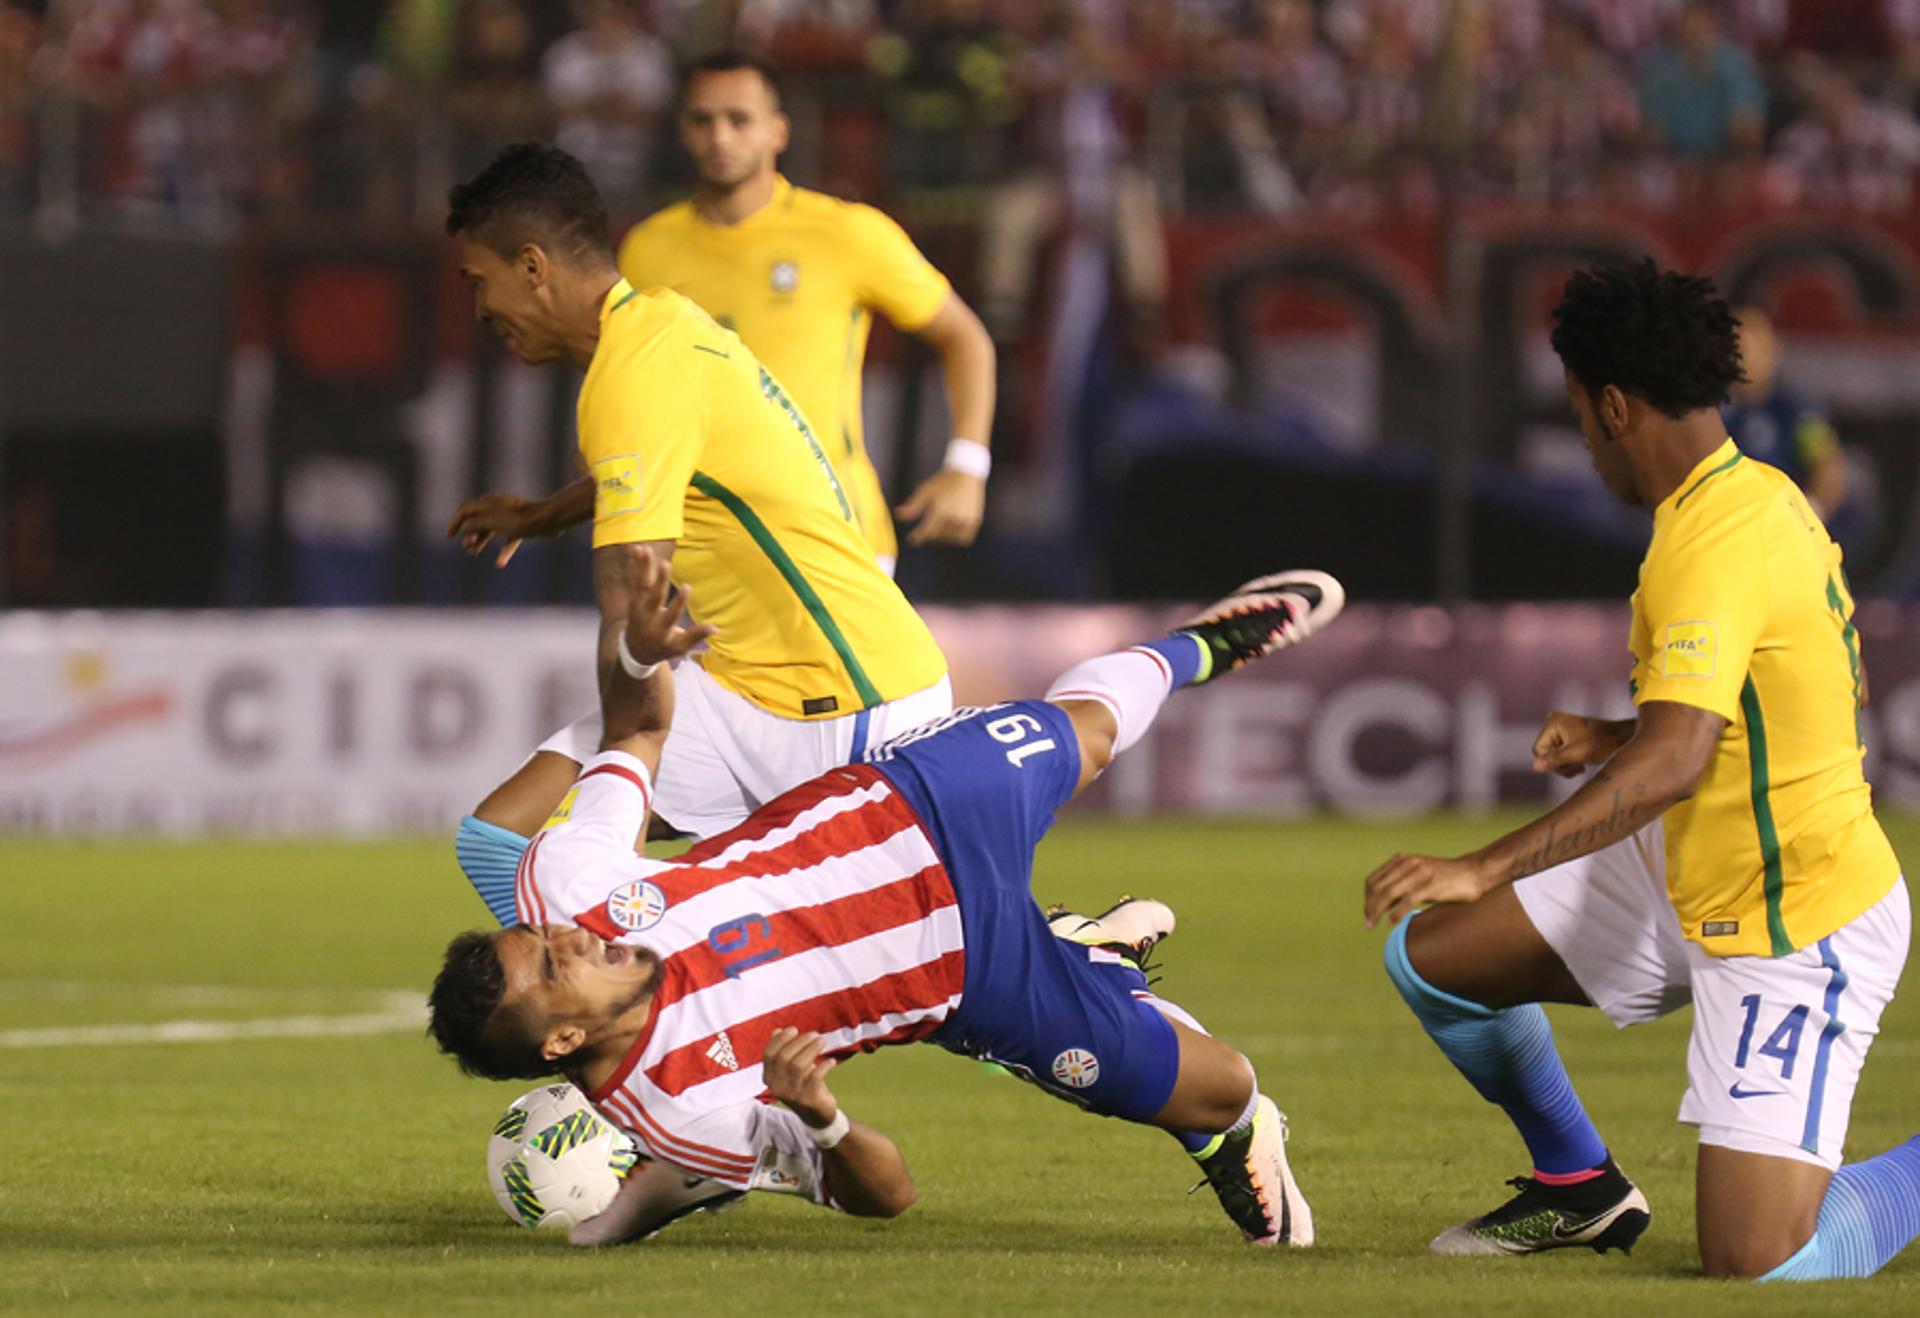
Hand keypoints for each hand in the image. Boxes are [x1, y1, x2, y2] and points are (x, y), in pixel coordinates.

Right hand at [446, 492, 556, 566]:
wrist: (549, 519)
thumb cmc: (520, 520)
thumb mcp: (491, 522)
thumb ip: (474, 523)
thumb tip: (464, 527)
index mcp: (489, 502)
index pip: (465, 509)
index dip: (455, 522)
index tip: (449, 537)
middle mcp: (498, 507)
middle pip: (477, 519)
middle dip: (469, 534)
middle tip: (468, 548)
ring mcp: (511, 516)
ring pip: (491, 529)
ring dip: (481, 541)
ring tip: (474, 552)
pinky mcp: (523, 526)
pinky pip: (509, 538)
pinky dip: (503, 550)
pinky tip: (499, 563)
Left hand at [620, 545, 714, 665]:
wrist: (634, 651)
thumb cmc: (663, 647)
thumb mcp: (680, 647)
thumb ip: (696, 636)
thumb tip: (716, 629)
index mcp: (661, 629)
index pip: (671, 614)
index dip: (679, 601)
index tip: (688, 587)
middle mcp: (647, 617)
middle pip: (654, 597)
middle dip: (659, 580)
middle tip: (664, 563)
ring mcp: (638, 607)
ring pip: (641, 585)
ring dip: (642, 567)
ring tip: (645, 549)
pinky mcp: (633, 599)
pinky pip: (633, 580)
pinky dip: (634, 565)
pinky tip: (636, 549)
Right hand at [762, 1027, 839, 1127]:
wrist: (817, 1116)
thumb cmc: (803, 1086)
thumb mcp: (789, 1071)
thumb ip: (782, 1052)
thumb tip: (777, 1031)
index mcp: (770, 1078)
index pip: (769, 1055)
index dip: (780, 1040)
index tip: (794, 1029)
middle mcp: (778, 1087)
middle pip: (785, 1058)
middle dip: (800, 1041)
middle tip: (815, 1034)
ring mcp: (793, 1094)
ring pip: (799, 1065)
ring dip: (812, 1049)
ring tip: (822, 1041)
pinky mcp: (809, 1099)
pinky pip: (815, 1076)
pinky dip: (825, 1066)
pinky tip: (831, 1061)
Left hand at [896, 469, 984, 546]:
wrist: (966, 473)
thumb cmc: (943, 482)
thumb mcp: (925, 491)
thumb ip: (913, 505)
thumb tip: (898, 515)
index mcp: (940, 510)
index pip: (926, 532)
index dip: (918, 537)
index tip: (912, 539)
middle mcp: (953, 517)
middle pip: (937, 536)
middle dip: (930, 534)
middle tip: (928, 528)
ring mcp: (965, 520)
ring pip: (950, 538)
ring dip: (943, 536)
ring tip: (940, 526)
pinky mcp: (974, 522)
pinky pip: (964, 539)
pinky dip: (956, 538)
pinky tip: (951, 531)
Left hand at [1363, 852, 1496, 929]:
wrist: (1475, 872)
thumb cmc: (1445, 879)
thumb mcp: (1418, 877)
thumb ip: (1400, 887)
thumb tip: (1380, 906)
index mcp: (1402, 860)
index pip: (1373, 880)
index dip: (1367, 898)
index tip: (1367, 914)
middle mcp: (1408, 863)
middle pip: (1378, 888)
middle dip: (1369, 907)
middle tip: (1367, 924)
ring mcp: (1420, 873)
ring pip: (1389, 893)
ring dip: (1377, 912)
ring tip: (1373, 925)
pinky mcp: (1432, 884)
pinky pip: (1408, 900)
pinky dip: (1397, 912)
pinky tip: (1392, 922)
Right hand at [1530, 711, 1621, 776]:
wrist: (1623, 738)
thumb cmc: (1603, 744)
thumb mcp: (1577, 754)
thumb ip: (1555, 760)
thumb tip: (1534, 766)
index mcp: (1553, 722)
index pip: (1538, 750)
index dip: (1552, 762)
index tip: (1571, 764)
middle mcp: (1553, 722)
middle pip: (1544, 753)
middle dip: (1559, 764)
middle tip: (1578, 767)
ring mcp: (1560, 729)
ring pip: (1552, 756)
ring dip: (1565, 765)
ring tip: (1581, 766)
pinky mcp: (1567, 735)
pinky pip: (1559, 753)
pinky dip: (1568, 762)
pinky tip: (1581, 763)